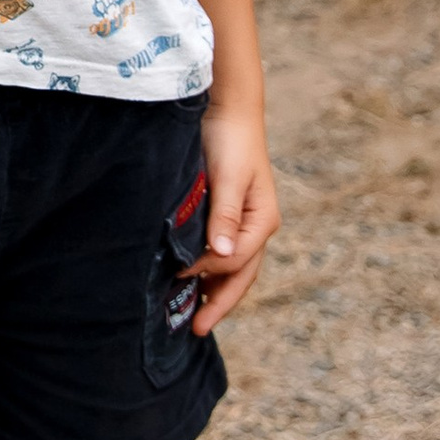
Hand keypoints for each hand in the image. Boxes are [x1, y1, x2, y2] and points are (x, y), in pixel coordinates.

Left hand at [189, 98, 278, 334]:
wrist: (227, 108)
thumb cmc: (229, 139)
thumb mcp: (229, 176)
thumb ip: (224, 215)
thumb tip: (222, 255)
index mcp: (261, 221)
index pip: (236, 260)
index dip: (207, 271)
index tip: (177, 273)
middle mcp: (255, 227)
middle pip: (240, 276)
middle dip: (219, 303)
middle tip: (196, 330)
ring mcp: (242, 224)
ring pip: (230, 269)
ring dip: (213, 292)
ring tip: (190, 316)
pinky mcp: (225, 215)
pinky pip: (219, 253)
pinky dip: (207, 272)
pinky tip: (190, 281)